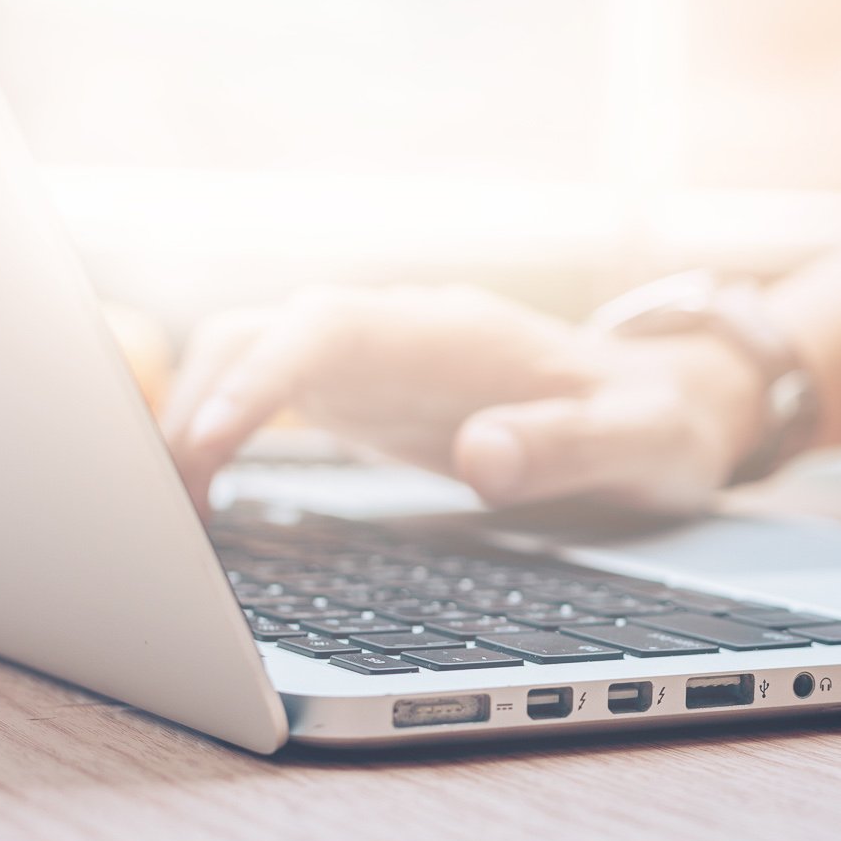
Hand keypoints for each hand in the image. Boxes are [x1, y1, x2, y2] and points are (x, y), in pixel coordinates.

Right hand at [162, 285, 764, 516]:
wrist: (677, 401)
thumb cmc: (660, 421)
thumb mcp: (643, 442)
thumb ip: (569, 446)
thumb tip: (481, 452)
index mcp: (462, 334)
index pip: (331, 327)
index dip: (260, 377)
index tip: (207, 443)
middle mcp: (405, 335)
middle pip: (264, 333)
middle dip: (196, 401)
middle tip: (163, 507)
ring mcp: (381, 363)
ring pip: (252, 358)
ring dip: (196, 416)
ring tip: (171, 513)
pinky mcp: (371, 398)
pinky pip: (271, 395)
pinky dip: (221, 434)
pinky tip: (203, 498)